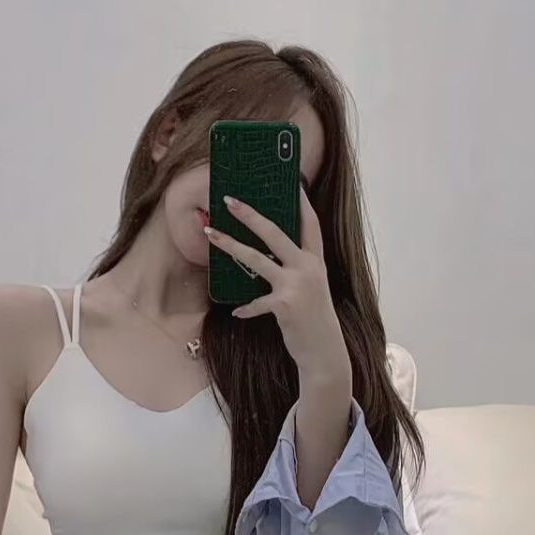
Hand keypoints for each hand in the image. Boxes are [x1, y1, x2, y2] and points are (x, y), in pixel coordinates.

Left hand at [205, 189, 351, 391]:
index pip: (310, 224)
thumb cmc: (313, 319)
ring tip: (210, 234)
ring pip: (257, 258)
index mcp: (316, 261)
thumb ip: (296, 270)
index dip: (302, 203)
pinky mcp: (284, 305)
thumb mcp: (311, 289)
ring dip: (231, 245)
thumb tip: (269, 256)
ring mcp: (296, 285)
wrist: (324, 351)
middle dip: (251, 214)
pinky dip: (246, 308)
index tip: (293, 182)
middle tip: (229, 200)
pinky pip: (255, 303)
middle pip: (276, 233)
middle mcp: (308, 268)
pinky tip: (238, 312)